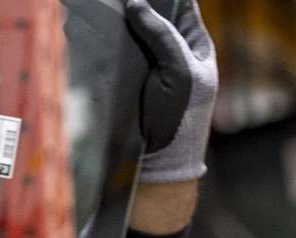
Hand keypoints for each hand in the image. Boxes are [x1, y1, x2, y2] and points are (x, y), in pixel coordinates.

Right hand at [125, 0, 215, 183]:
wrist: (158, 164)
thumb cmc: (180, 119)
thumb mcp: (179, 72)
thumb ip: (162, 36)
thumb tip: (137, 3)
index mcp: (196, 46)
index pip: (184, 7)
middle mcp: (174, 52)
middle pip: (156, 17)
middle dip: (140, 6)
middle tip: (120, 0)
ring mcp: (151, 67)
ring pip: (135, 34)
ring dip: (122, 24)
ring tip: (107, 9)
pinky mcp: (130, 80)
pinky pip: (121, 54)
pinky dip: (111, 43)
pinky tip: (99, 32)